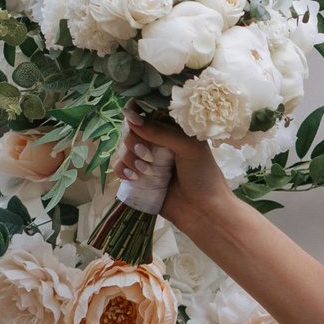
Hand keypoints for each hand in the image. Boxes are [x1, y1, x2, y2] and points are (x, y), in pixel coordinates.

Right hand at [116, 114, 230, 230]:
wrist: (204, 213)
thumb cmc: (204, 176)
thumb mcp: (188, 147)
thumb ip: (160, 131)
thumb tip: (130, 118)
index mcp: (172, 128)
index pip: (146, 110)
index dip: (136, 112)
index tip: (133, 119)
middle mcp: (157, 141)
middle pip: (129, 129)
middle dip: (132, 139)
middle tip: (147, 154)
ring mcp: (146, 160)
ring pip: (122, 148)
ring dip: (129, 157)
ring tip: (146, 171)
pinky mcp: (139, 178)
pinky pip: (120, 167)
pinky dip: (122, 170)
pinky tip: (134, 177)